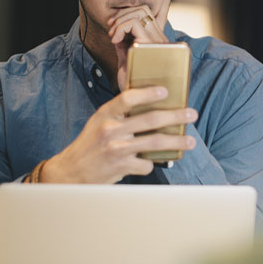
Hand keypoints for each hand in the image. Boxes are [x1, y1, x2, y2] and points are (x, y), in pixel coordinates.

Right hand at [41, 86, 197, 182]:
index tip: (166, 91)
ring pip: (154, 143)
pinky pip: (146, 164)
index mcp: (105, 114)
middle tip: (192, 114)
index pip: (127, 98)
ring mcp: (116, 149)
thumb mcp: (99, 122)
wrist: (70, 172)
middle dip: (175, 116)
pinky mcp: (121, 167)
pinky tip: (149, 163)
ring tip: (190, 141)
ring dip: (177, 141)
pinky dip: (150, 164)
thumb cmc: (90, 145)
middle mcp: (110, 130)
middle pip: (150, 120)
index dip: (148, 93)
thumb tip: (152, 106)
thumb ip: (120, 114)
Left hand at [108, 0, 172, 89]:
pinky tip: (115, 40)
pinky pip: (136, 24)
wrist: (138, 105)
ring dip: (121, 21)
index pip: (146, 14)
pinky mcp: (152, 46)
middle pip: (143, 9)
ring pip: (140, 12)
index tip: (113, 28)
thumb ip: (126, 46)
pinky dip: (121, 27)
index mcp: (157, 43)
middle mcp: (162, 40)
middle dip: (123, 15)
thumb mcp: (128, 61)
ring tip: (113, 36)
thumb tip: (118, 30)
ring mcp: (159, 42)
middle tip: (111, 30)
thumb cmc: (134, 87)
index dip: (127, 15)